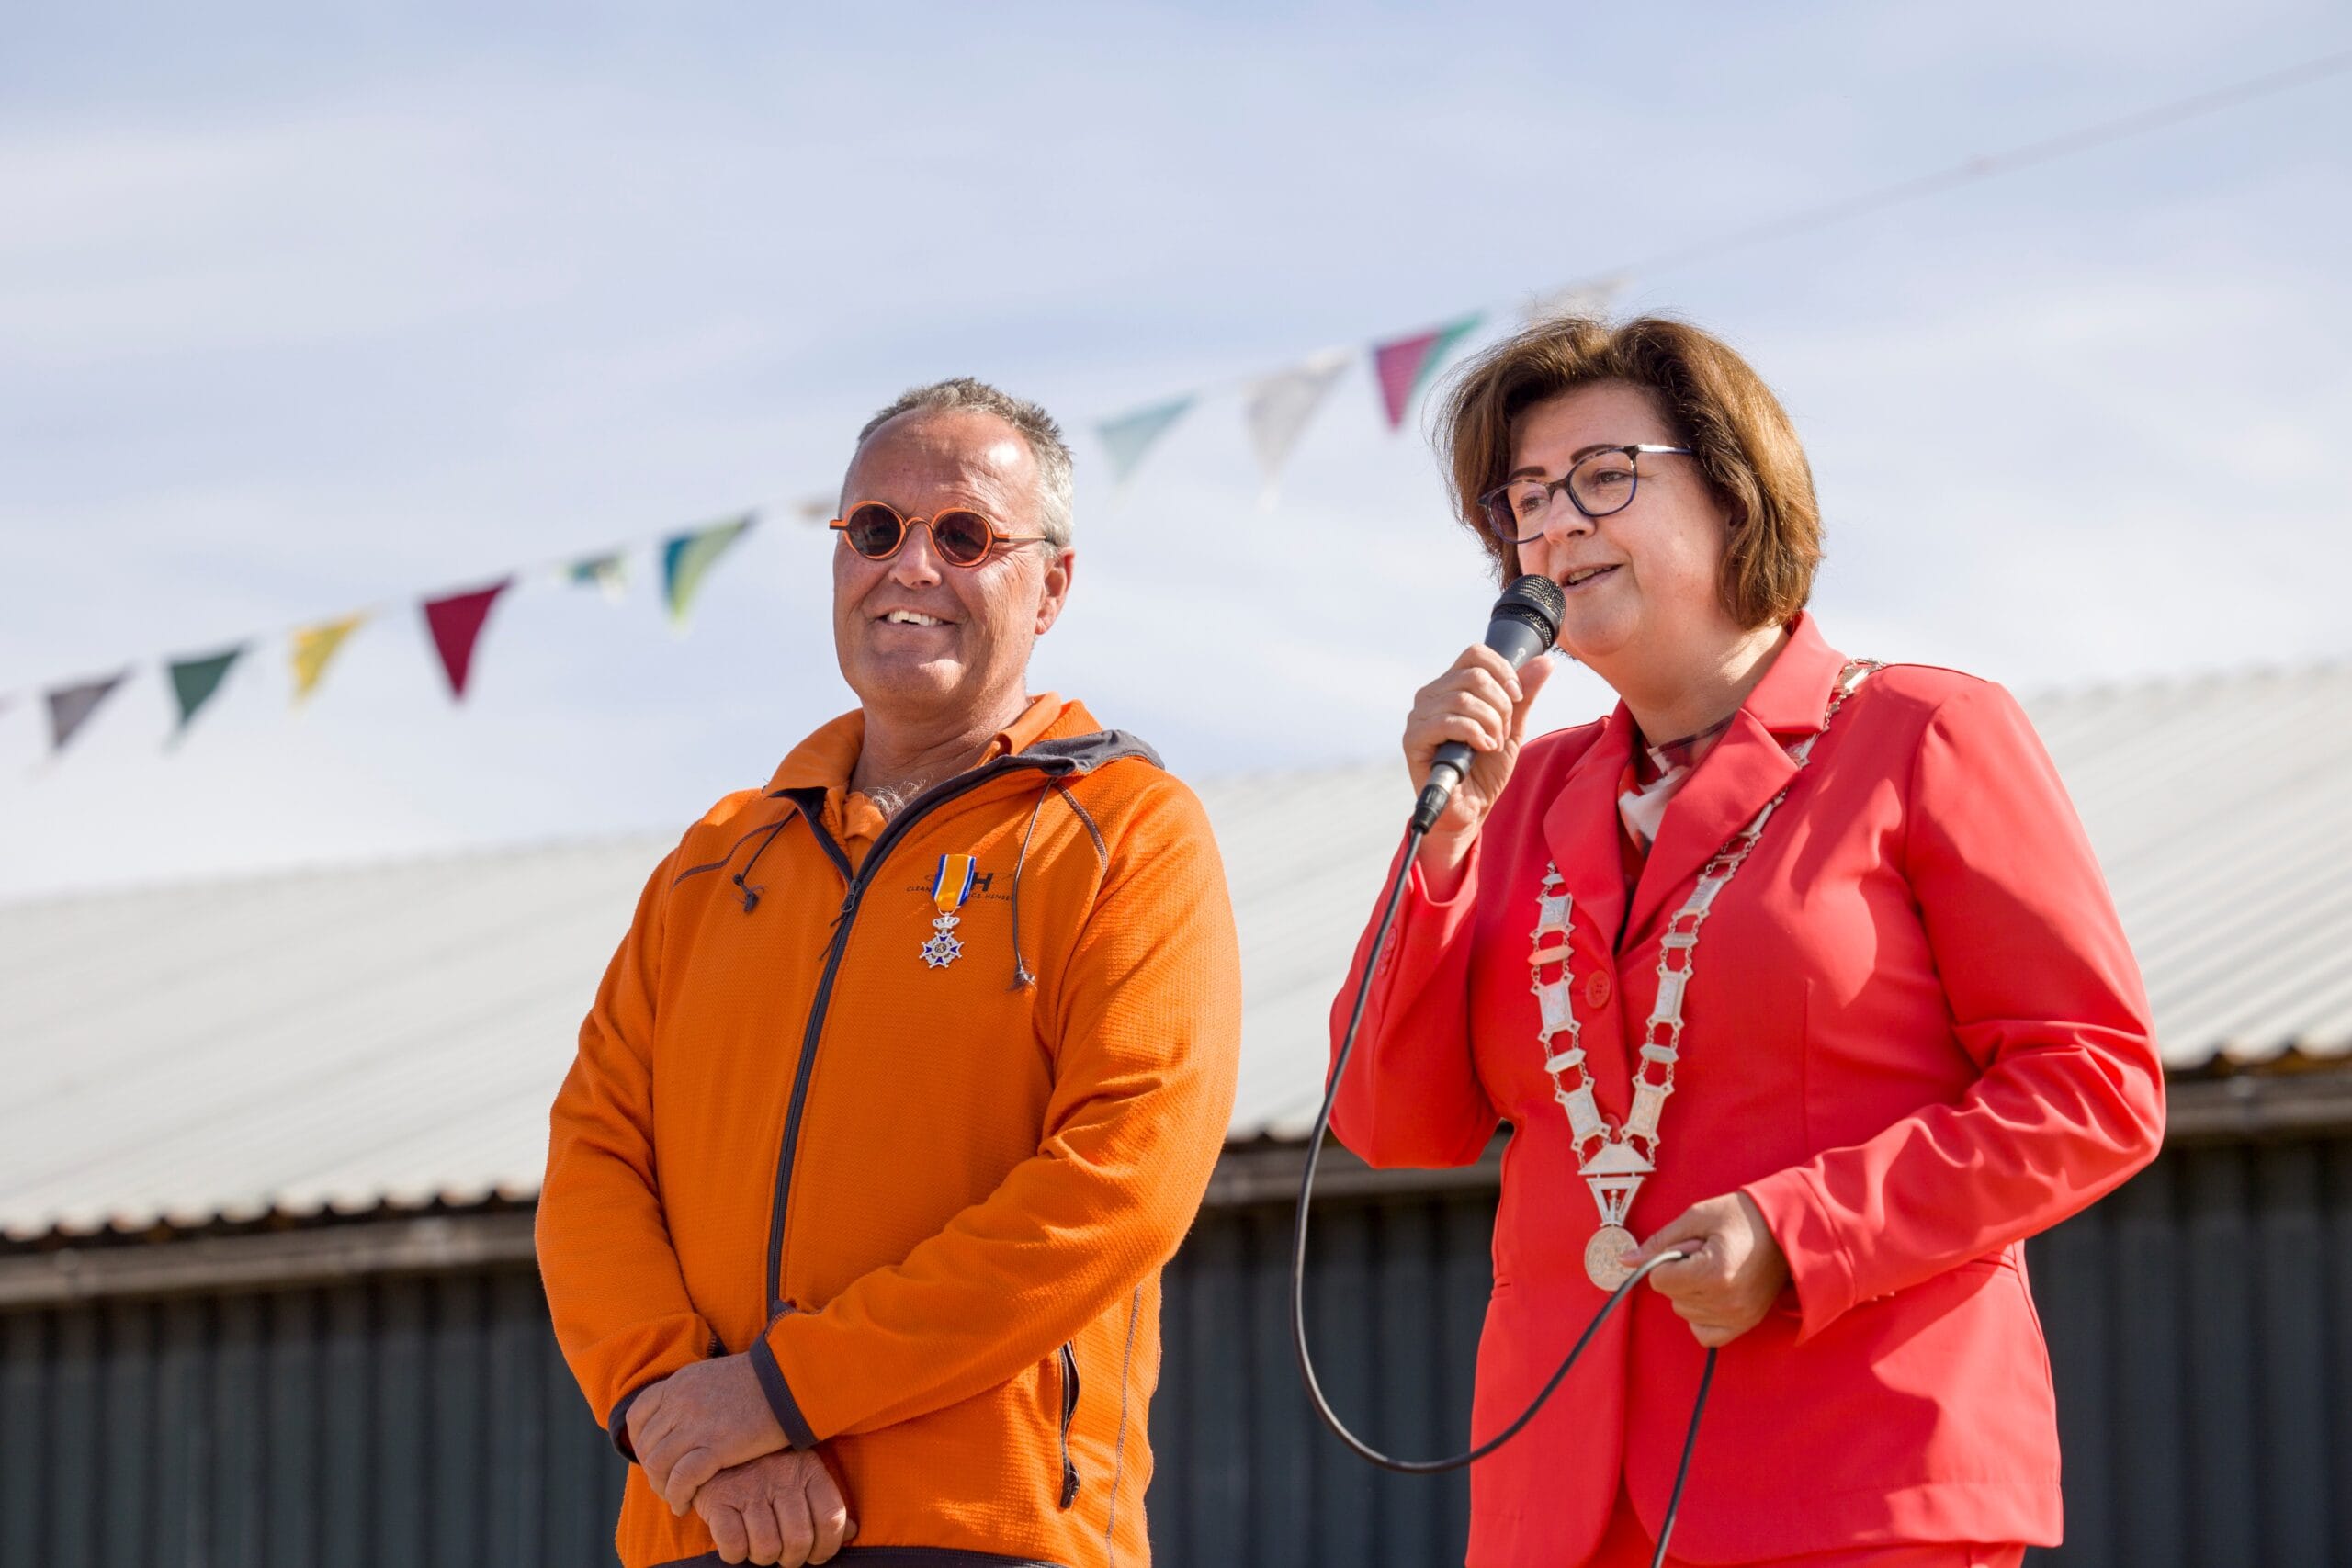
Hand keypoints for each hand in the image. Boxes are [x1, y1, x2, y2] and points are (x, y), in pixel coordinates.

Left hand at [627, 1354, 788, 1514]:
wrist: (793, 1379)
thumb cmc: (765, 1380)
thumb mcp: (718, 1376)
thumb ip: (695, 1395)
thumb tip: (686, 1419)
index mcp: (680, 1382)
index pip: (639, 1415)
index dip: (639, 1442)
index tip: (654, 1456)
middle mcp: (680, 1401)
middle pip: (647, 1444)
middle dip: (653, 1469)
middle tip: (668, 1484)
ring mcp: (695, 1423)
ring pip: (657, 1464)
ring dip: (662, 1487)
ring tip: (676, 1497)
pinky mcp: (715, 1446)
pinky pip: (681, 1479)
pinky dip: (677, 1496)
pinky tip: (685, 1505)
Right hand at [695, 1449, 856, 1566]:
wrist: (716, 1446)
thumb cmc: (765, 1469)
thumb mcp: (800, 1475)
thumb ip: (824, 1503)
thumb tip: (852, 1532)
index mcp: (807, 1467)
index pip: (831, 1518)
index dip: (828, 1547)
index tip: (817, 1555)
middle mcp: (780, 1475)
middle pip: (799, 1540)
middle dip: (794, 1558)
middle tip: (785, 1555)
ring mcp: (749, 1487)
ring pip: (767, 1547)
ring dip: (765, 1558)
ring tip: (762, 1547)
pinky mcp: (718, 1499)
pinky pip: (734, 1545)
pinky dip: (736, 1554)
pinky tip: (739, 1543)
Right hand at [1403, 643, 1555, 879]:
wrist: (1470, 810)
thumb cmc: (1485, 771)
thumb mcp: (1512, 728)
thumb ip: (1524, 696)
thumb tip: (1545, 662)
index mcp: (1451, 686)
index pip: (1475, 654)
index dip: (1503, 671)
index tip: (1517, 697)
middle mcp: (1430, 696)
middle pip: (1474, 675)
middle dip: (1500, 705)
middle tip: (1502, 732)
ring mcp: (1418, 717)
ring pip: (1463, 698)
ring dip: (1489, 723)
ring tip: (1492, 744)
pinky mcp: (1412, 739)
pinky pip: (1448, 721)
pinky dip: (1474, 734)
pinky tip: (1482, 748)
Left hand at [1629, 1192, 1789, 1347]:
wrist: (1788, 1228)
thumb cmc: (1743, 1215)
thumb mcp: (1697, 1216)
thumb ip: (1659, 1241)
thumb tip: (1625, 1260)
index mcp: (1714, 1272)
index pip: (1660, 1280)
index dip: (1666, 1260)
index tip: (1688, 1246)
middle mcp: (1728, 1301)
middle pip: (1671, 1297)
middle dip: (1678, 1274)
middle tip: (1705, 1253)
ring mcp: (1739, 1317)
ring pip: (1684, 1312)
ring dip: (1690, 1292)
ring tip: (1715, 1268)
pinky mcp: (1747, 1324)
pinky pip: (1705, 1334)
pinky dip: (1701, 1316)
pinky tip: (1712, 1293)